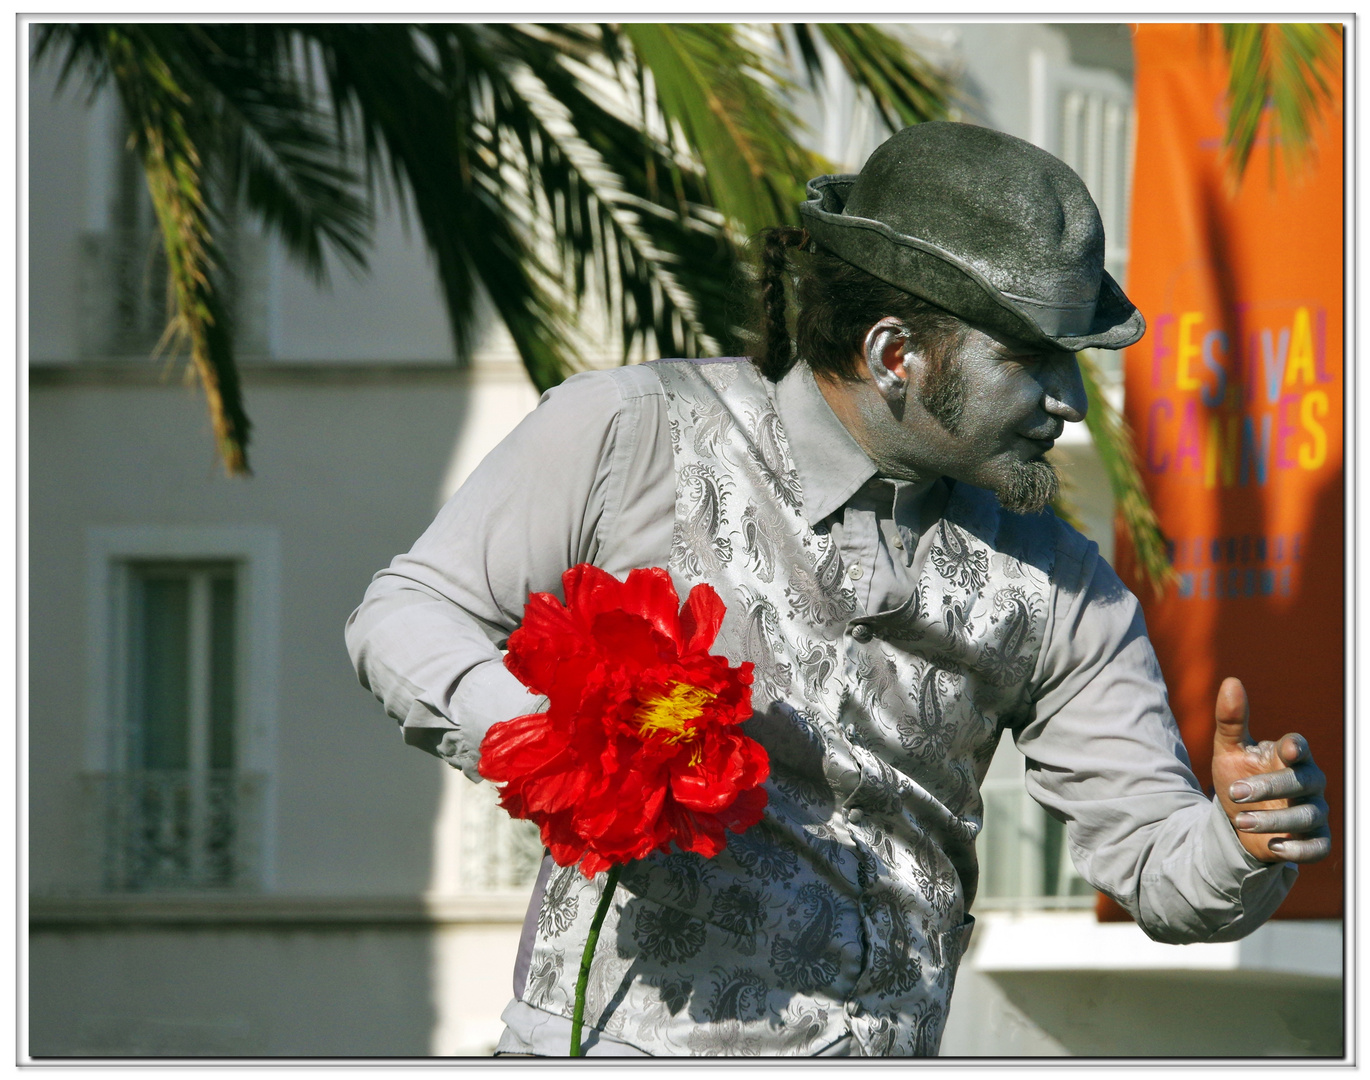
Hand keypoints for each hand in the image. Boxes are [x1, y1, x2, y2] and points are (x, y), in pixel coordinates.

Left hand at [1211, 676, 1330, 863]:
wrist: (1239, 820)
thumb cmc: (1240, 777)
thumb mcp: (1229, 750)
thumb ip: (1230, 720)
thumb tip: (1231, 681)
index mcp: (1290, 756)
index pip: (1299, 747)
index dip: (1296, 748)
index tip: (1287, 750)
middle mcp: (1308, 782)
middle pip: (1301, 781)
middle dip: (1269, 787)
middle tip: (1235, 793)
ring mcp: (1314, 811)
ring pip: (1305, 815)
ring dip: (1273, 820)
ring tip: (1240, 821)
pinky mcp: (1314, 839)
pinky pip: (1318, 846)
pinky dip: (1299, 849)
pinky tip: (1274, 847)